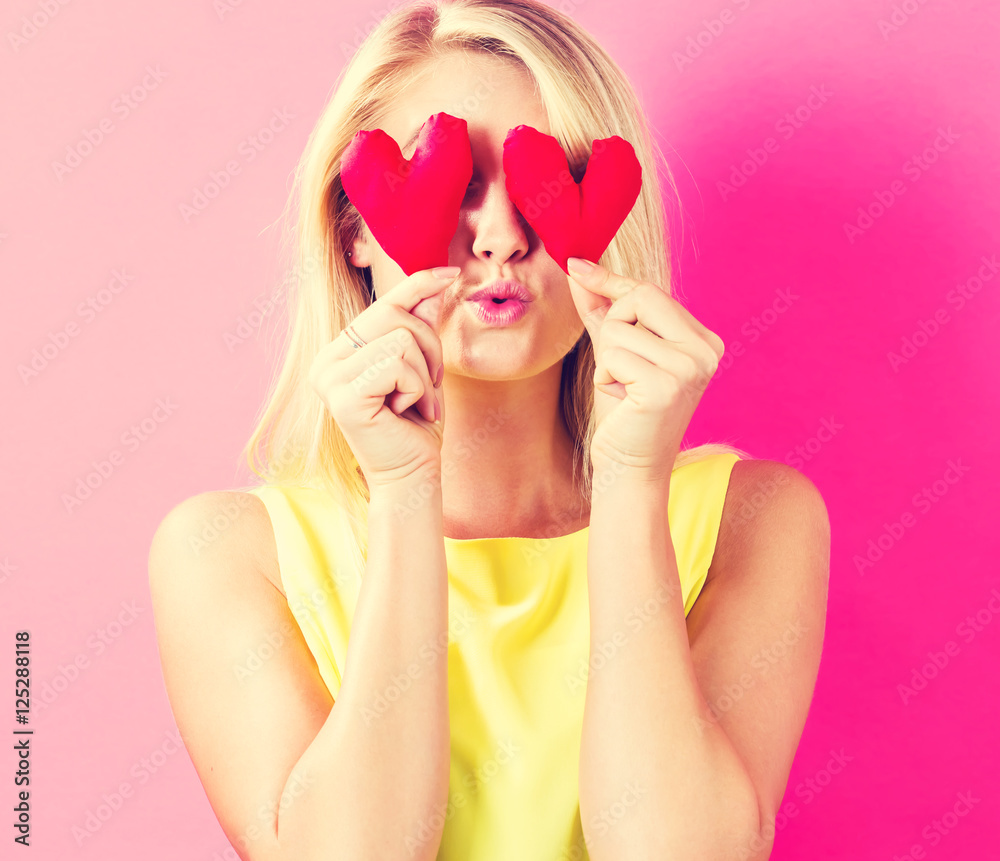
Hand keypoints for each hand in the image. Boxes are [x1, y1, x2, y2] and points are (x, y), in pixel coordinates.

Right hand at [307, 266, 458, 488]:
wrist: (412, 476)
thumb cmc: (417, 426)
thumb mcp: (425, 368)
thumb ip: (421, 328)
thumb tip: (434, 283)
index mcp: (341, 352)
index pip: (384, 304)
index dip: (418, 285)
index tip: (452, 273)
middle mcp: (326, 360)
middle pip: (396, 316)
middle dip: (429, 350)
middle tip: (429, 387)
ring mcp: (328, 377)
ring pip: (402, 340)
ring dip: (425, 377)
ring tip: (415, 405)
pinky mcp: (342, 395)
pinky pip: (399, 365)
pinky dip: (418, 391)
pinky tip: (406, 415)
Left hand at [566, 257, 724, 481]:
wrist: (630, 467)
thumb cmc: (625, 412)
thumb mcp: (615, 353)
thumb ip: (601, 311)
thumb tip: (578, 269)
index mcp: (703, 340)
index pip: (650, 292)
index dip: (611, 281)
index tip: (576, 265)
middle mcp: (705, 350)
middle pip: (639, 299)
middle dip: (612, 326)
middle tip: (618, 366)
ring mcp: (690, 368)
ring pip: (619, 331)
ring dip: (606, 361)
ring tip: (623, 389)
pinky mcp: (666, 386)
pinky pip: (613, 356)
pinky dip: (605, 378)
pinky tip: (622, 400)